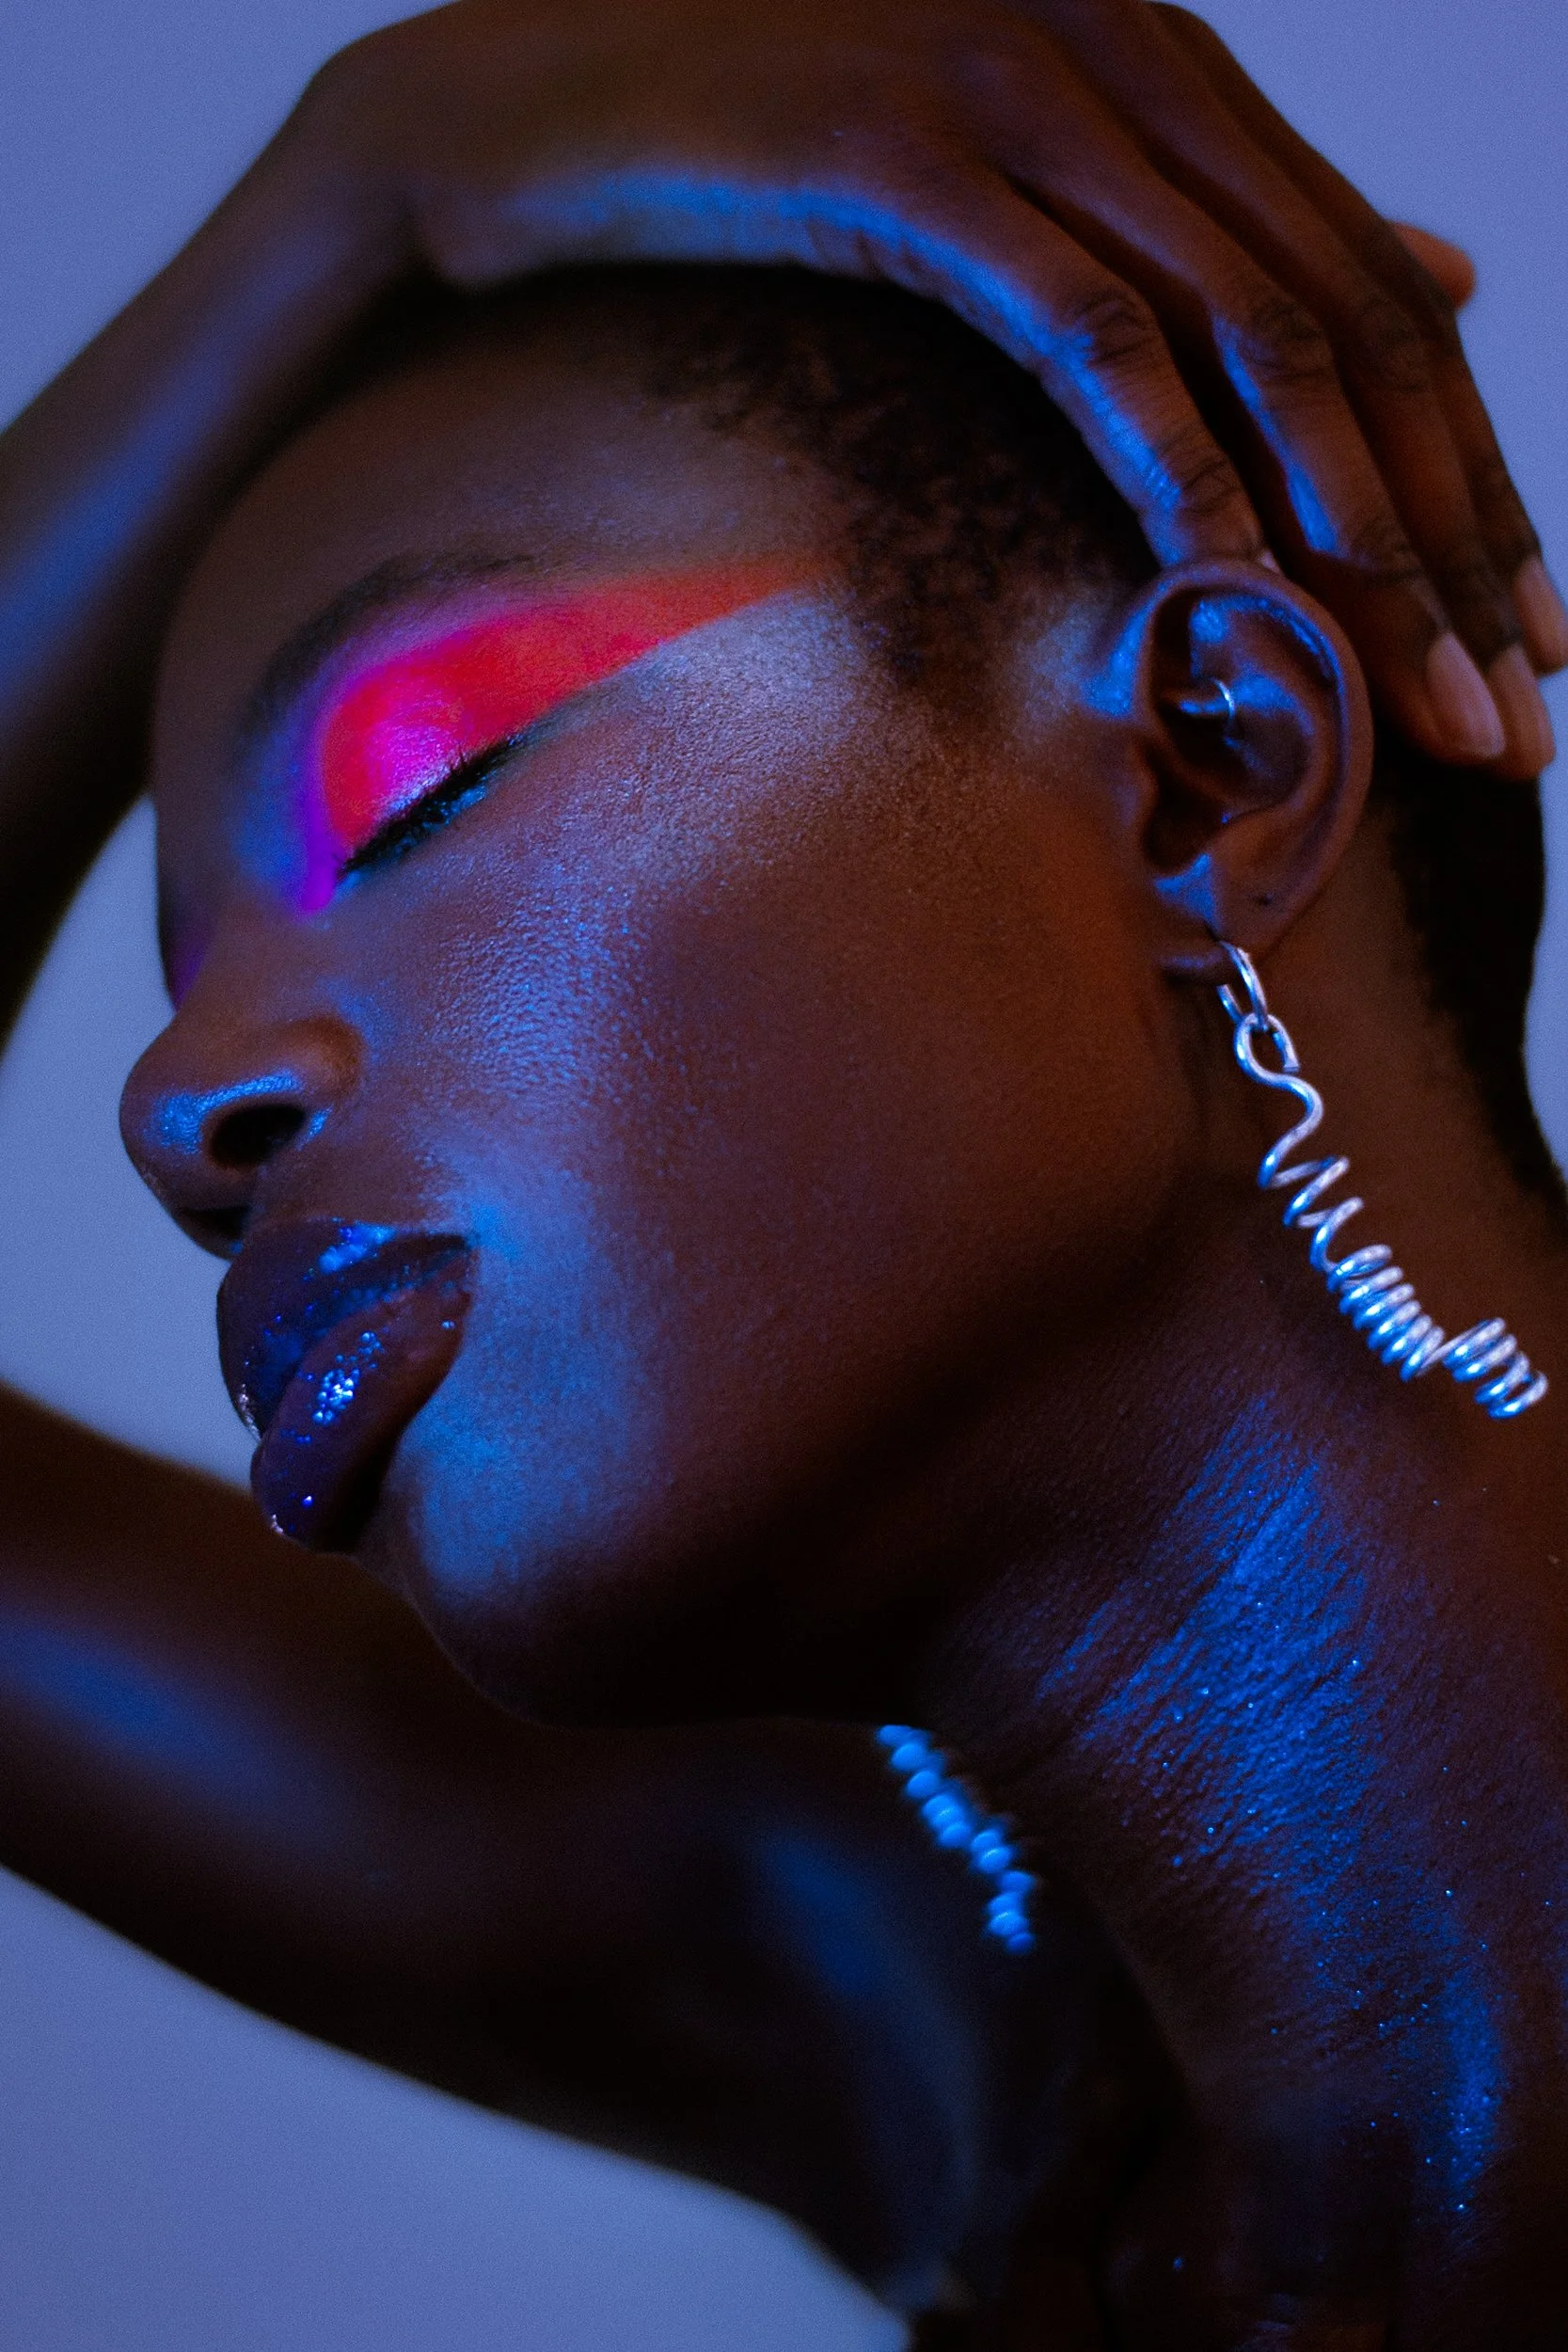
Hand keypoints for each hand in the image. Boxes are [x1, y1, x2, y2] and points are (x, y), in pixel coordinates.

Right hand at [304, 0, 1562, 772]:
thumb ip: (1208, 245)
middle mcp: (1121, 46)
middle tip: (1510, 718)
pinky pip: (1087, 332)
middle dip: (1450, 545)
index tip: (1525, 645)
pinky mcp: (904, 149)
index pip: (1374, 296)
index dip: (1470, 480)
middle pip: (1354, 325)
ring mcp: (1014, 84)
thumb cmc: (736, 197)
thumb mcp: (1009, 217)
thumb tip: (1440, 275)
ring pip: (1252, 334)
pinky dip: (1179, 475)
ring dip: (1354, 541)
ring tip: (1413, 711)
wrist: (498, 132)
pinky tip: (1237, 606)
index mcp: (1164, 64)